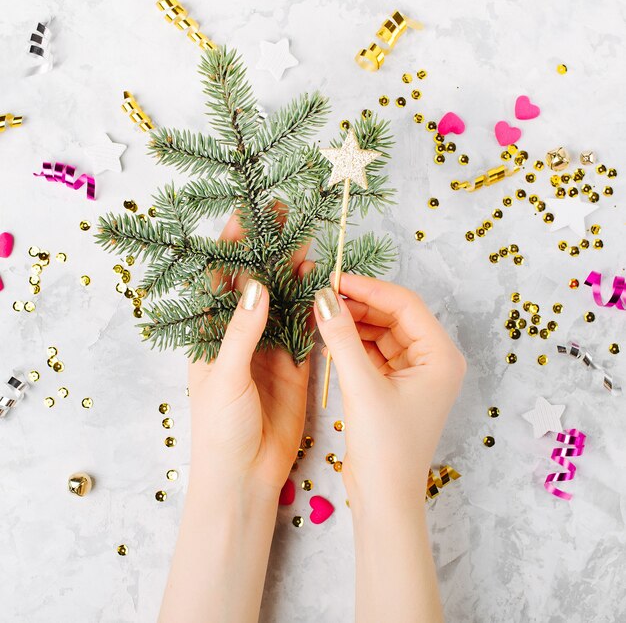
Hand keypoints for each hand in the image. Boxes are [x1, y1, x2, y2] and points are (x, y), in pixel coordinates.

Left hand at [188, 213, 312, 496]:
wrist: (245, 477)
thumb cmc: (219, 430)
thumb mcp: (224, 378)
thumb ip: (241, 333)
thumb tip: (255, 286)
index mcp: (212, 337)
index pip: (219, 282)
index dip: (231, 248)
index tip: (246, 215)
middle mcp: (241, 338)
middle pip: (256, 285)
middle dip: (267, 250)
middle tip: (283, 216)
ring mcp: (269, 351)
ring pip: (283, 303)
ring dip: (293, 273)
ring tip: (307, 239)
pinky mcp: (294, 367)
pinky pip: (305, 330)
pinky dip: (313, 307)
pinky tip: (322, 283)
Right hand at [314, 273, 465, 510]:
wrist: (384, 498)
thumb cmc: (385, 447)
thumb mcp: (362, 386)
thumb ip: (342, 338)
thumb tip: (324, 298)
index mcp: (441, 356)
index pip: (405, 305)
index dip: (369, 288)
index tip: (335, 280)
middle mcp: (434, 361)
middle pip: (394, 316)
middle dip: (360, 305)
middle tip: (324, 295)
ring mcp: (415, 374)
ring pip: (383, 333)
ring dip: (355, 323)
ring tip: (322, 313)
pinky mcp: (396, 386)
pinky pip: (375, 352)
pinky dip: (354, 343)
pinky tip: (330, 335)